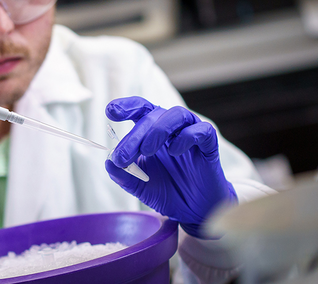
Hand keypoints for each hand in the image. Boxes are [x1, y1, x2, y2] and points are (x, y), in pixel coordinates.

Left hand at [105, 97, 236, 238]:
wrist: (192, 211)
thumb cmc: (166, 191)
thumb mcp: (138, 186)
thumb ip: (123, 174)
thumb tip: (108, 162)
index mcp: (151, 132)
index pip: (140, 109)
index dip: (126, 106)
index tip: (110, 112)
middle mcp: (171, 129)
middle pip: (153, 115)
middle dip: (135, 135)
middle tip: (123, 156)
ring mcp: (190, 135)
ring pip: (177, 115)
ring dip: (158, 130)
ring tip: (147, 151)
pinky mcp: (208, 146)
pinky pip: (202, 130)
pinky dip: (186, 136)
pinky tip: (174, 151)